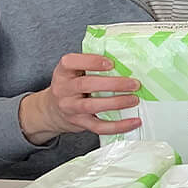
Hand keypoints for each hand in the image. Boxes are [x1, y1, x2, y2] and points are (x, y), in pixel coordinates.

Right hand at [20, 53, 139, 144]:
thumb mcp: (75, 72)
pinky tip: (134, 122)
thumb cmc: (72, 86)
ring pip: (92, 106)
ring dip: (116, 103)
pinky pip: (99, 126)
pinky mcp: (79, 123)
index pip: (70, 62)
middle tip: (134, 84)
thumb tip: (126, 60)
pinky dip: (118, 125)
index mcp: (63, 72)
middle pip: (85, 84)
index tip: (111, 63)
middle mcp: (63, 89)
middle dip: (113, 84)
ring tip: (134, 99)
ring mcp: (70, 107)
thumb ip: (92, 65)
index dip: (91, 61)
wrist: (53, 110)